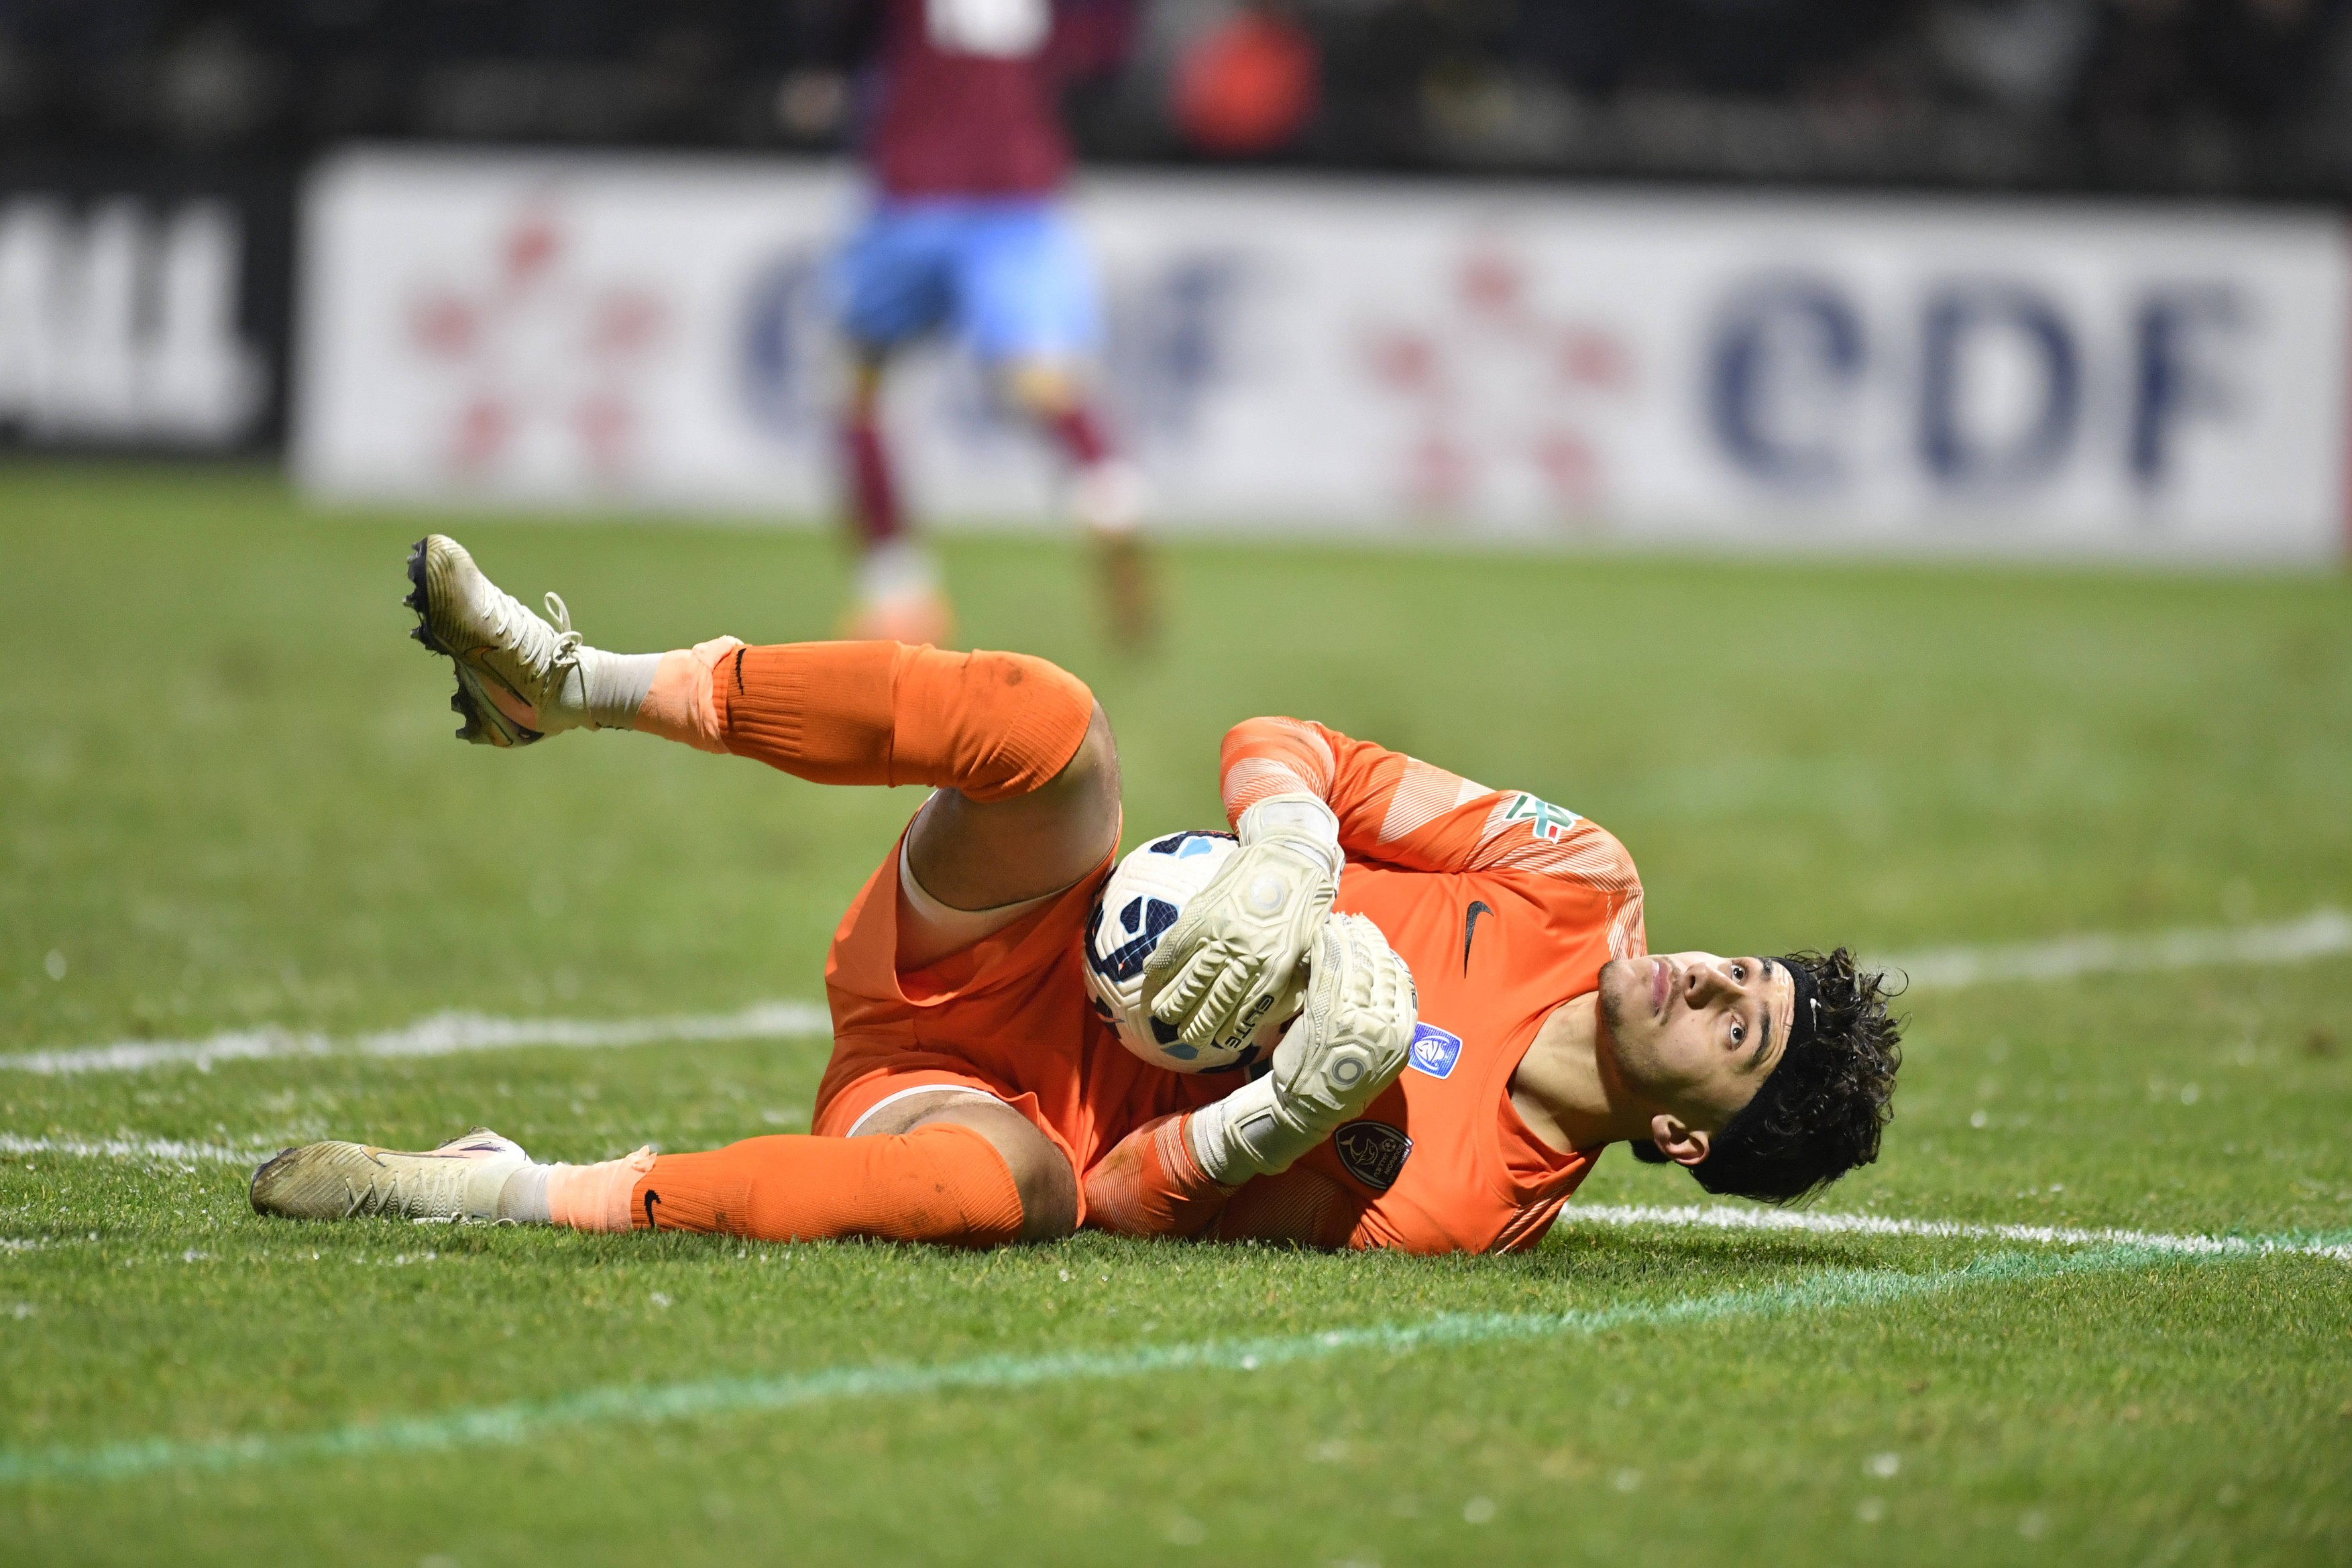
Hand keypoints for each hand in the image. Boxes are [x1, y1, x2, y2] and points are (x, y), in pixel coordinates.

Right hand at [1144, 795, 1340, 1055]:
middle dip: (1198, 1022)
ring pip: (1193, 976)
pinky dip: (1162, 963)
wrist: (1290, 852)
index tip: (1215, 1042)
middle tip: (1186, 1035)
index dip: (1228, 1029)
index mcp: (1276, 964)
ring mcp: (1222, 931)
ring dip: (1175, 999)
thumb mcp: (1310, 943)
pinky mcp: (1205, 911)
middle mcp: (1247, 953)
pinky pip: (1177, 944)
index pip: (1246, 1008)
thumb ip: (1290, 975)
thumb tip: (1272, 1007)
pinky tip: (1151, 977)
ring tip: (1162, 1014)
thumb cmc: (1306, 900)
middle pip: (1216, 999)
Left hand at [1189, 913, 1418, 1180]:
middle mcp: (1386, 1027)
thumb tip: (1381, 976)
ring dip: (1346, 939)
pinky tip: (1320, 937)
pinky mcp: (1329, 1017)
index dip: (1388, 955)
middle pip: (1381, 969)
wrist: (1309, 1110)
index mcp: (1402, 1035)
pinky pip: (1330, 973)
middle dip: (1368, 940)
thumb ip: (1383, 1019)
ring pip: (1356, 967)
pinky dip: (1326, 950)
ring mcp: (1358, 1021)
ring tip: (1337, 924)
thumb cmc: (1336, 1079)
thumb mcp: (1375, 1053)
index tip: (1375, 938)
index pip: (1401, 981)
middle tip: (1355, 923)